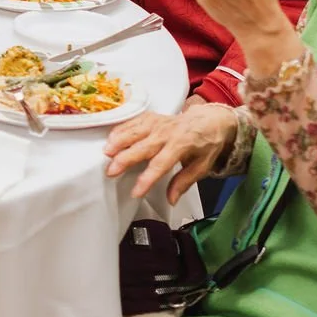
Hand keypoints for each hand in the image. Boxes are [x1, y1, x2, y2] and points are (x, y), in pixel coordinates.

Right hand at [103, 103, 238, 201]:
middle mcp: (167, 132)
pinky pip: (132, 122)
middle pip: (142, 147)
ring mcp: (157, 123)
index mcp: (182, 145)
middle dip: (125, 159)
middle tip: (111, 171)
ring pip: (134, 131)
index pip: (161, 164)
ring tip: (106, 153)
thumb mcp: (203, 165)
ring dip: (118, 141)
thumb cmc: (206, 143)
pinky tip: (110, 139)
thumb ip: (185, 182)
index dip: (147, 179)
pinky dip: (120, 129)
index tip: (136, 192)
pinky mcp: (151, 117)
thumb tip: (171, 199)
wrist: (210, 120)